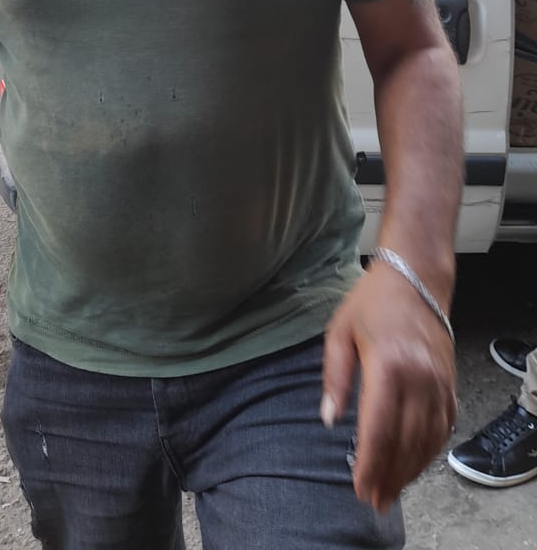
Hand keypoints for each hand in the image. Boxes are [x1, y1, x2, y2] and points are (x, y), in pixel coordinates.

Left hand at [321, 265, 456, 511]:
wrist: (416, 278)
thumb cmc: (372, 303)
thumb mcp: (339, 332)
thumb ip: (334, 378)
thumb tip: (328, 418)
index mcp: (388, 366)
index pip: (379, 429)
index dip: (370, 464)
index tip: (359, 488)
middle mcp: (419, 378)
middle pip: (405, 442)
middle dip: (390, 476)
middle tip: (375, 500)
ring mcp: (439, 382)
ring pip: (428, 439)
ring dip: (411, 470)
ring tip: (393, 490)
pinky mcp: (450, 383)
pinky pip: (445, 426)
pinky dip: (432, 450)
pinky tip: (418, 464)